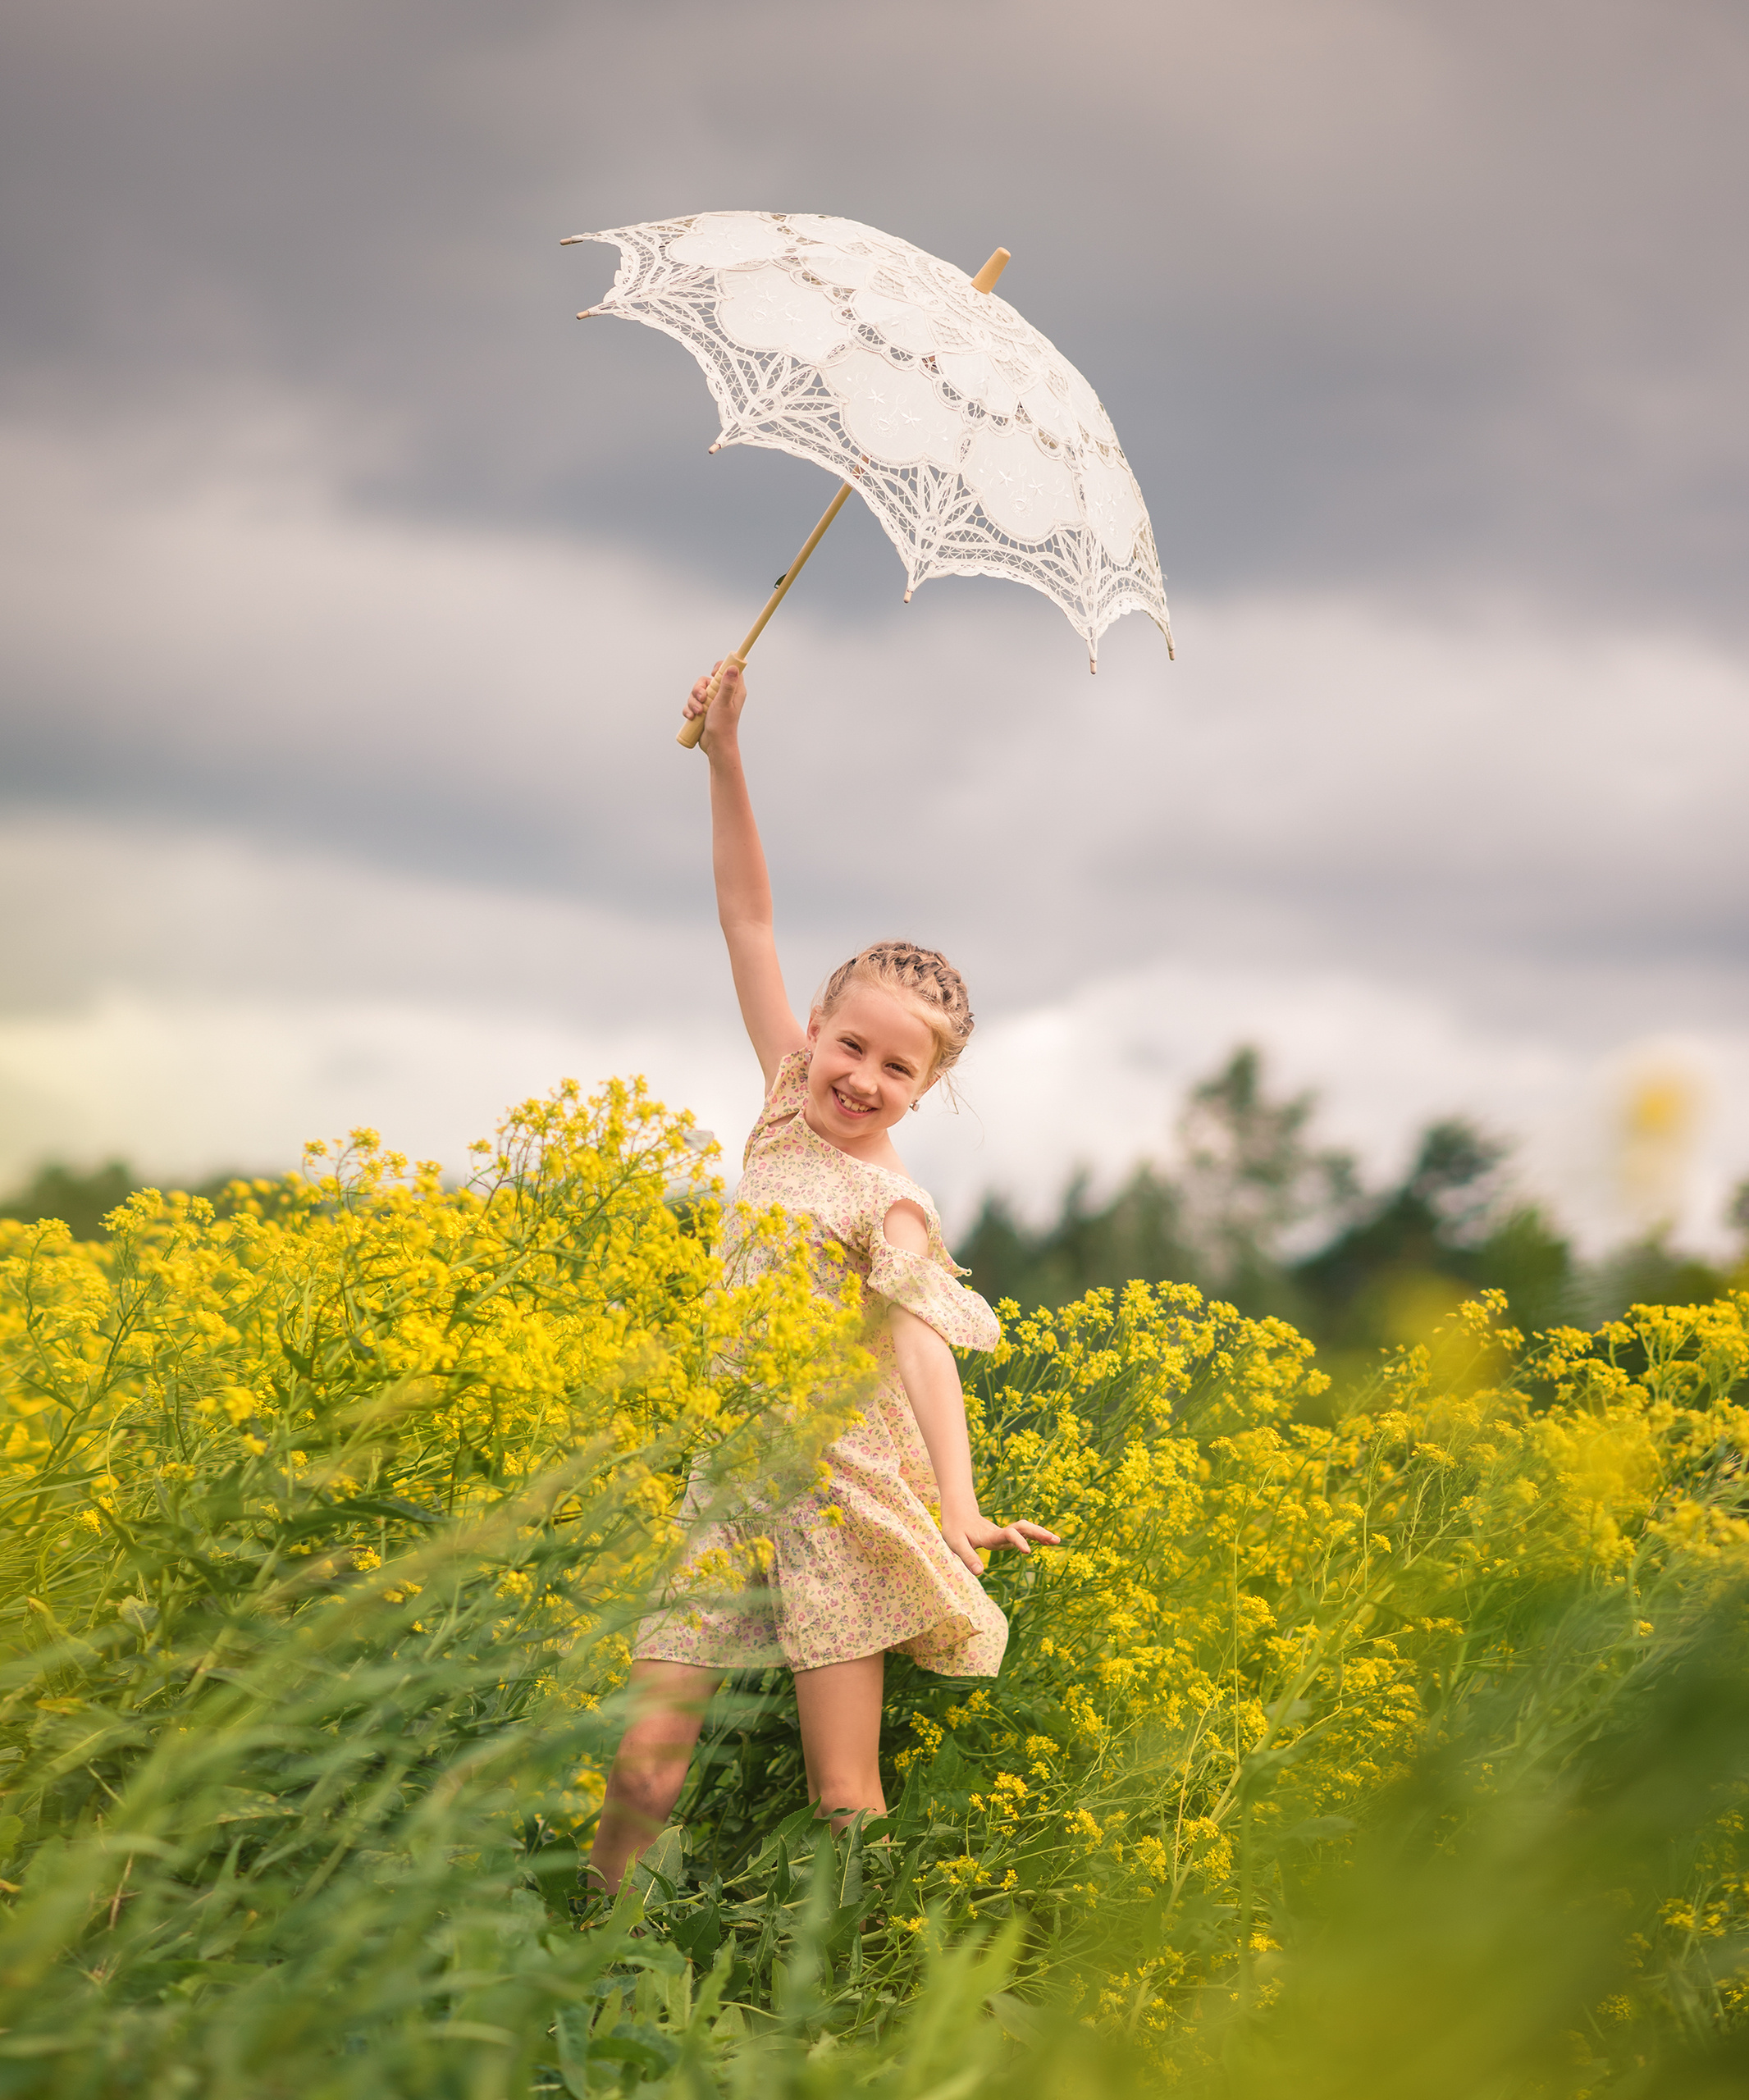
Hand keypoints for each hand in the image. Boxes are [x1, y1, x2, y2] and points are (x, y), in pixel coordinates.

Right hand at [682, 660, 746, 754]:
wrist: (716, 745)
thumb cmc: (723, 726)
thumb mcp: (724, 703)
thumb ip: (727, 685)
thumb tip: (732, 667)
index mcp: (734, 691)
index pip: (728, 671)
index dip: (719, 668)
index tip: (712, 675)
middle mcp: (723, 695)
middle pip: (706, 680)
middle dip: (699, 689)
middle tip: (702, 699)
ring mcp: (712, 703)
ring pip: (696, 692)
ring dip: (693, 702)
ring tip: (697, 713)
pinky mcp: (703, 711)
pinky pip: (692, 704)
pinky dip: (689, 710)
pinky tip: (692, 717)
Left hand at [939, 1512, 1060, 1577]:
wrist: (958, 1513)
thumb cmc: (955, 1529)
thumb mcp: (956, 1544)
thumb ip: (968, 1557)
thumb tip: (979, 1573)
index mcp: (989, 1535)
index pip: (1007, 1535)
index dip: (1017, 1541)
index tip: (1028, 1551)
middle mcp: (999, 1533)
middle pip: (1022, 1528)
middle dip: (1038, 1533)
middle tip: (1054, 1540)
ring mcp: (1004, 1533)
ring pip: (1025, 1529)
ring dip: (1040, 1533)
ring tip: (1057, 1540)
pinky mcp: (1005, 1535)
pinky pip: (1023, 1534)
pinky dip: (1036, 1536)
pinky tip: (1046, 1542)